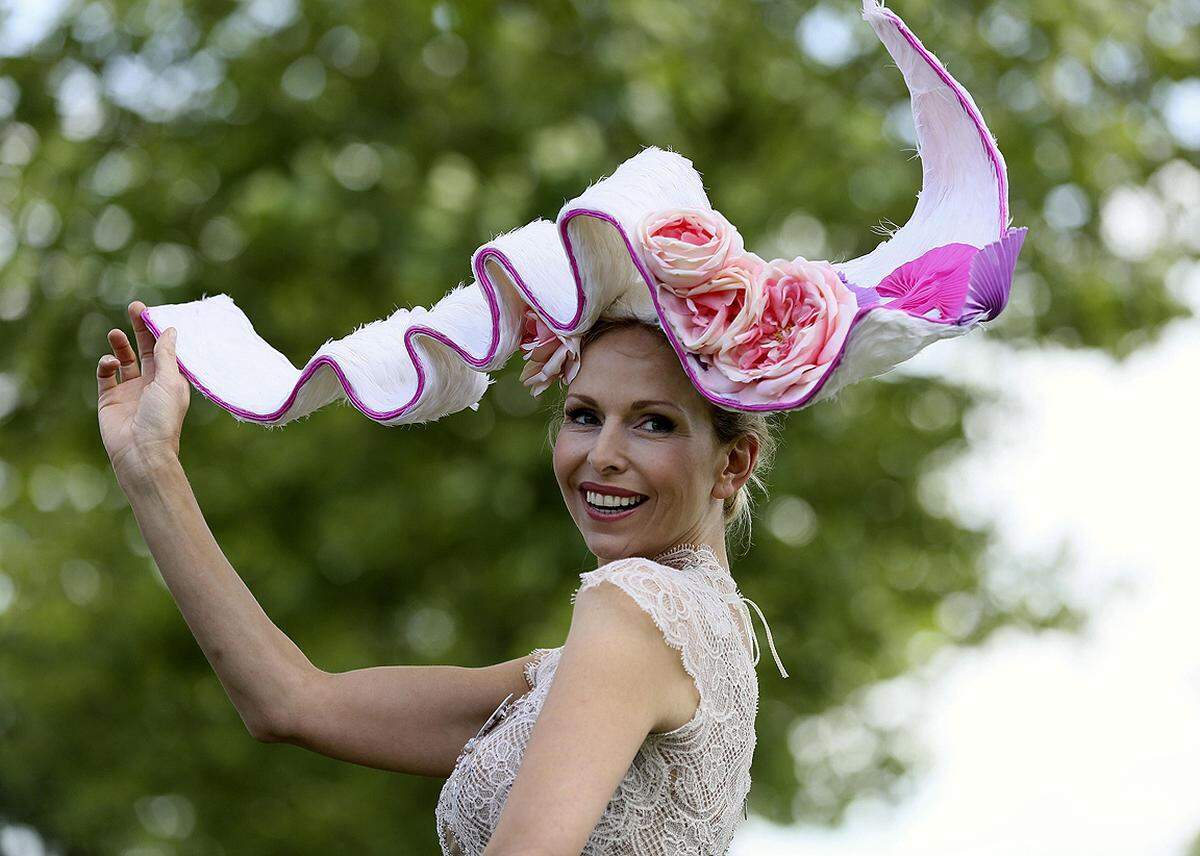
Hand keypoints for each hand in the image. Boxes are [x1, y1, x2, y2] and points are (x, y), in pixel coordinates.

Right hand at [97, 300, 190, 485]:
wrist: (140, 452)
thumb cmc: (161, 419)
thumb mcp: (169, 382)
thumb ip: (166, 355)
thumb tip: (169, 329)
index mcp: (171, 381)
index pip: (166, 350)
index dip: (159, 331)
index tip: (153, 311)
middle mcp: (151, 384)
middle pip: (146, 349)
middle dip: (140, 329)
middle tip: (134, 307)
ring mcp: (130, 391)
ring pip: (124, 360)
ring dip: (120, 345)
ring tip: (115, 333)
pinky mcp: (110, 398)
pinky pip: (106, 375)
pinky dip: (106, 364)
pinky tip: (110, 363)